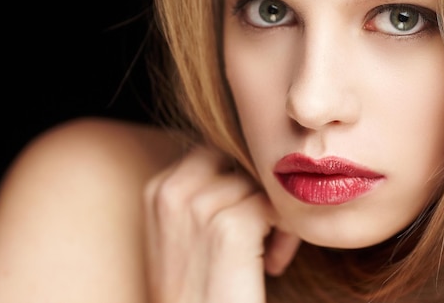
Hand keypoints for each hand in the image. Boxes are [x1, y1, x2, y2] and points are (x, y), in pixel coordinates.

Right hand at [144, 146, 299, 302]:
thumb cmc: (195, 294)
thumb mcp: (183, 238)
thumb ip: (200, 198)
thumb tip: (244, 170)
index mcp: (157, 189)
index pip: (212, 153)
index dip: (237, 180)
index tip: (249, 218)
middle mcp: (172, 190)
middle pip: (237, 162)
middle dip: (257, 190)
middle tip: (265, 233)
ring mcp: (197, 206)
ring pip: (259, 184)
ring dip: (274, 216)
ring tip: (268, 256)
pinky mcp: (229, 228)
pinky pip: (274, 207)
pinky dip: (286, 234)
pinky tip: (273, 265)